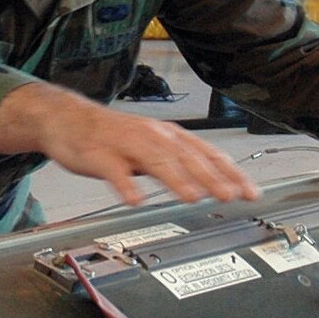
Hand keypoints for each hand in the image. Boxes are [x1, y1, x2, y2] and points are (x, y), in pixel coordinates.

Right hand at [0, 82, 259, 205]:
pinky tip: (134, 198)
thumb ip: (180, 163)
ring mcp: (125, 144)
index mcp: (167, 135)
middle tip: (230, 196)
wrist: (68, 119)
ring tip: (192, 197)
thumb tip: (214, 183)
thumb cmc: (114, 136)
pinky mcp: (99, 155)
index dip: (230, 172)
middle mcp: (151, 136)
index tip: (250, 191)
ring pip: (155, 161)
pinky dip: (125, 183)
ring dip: (175, 179)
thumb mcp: (152, 145)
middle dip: (210, 177)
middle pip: (186, 157)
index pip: (206, 153)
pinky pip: (113, 171)